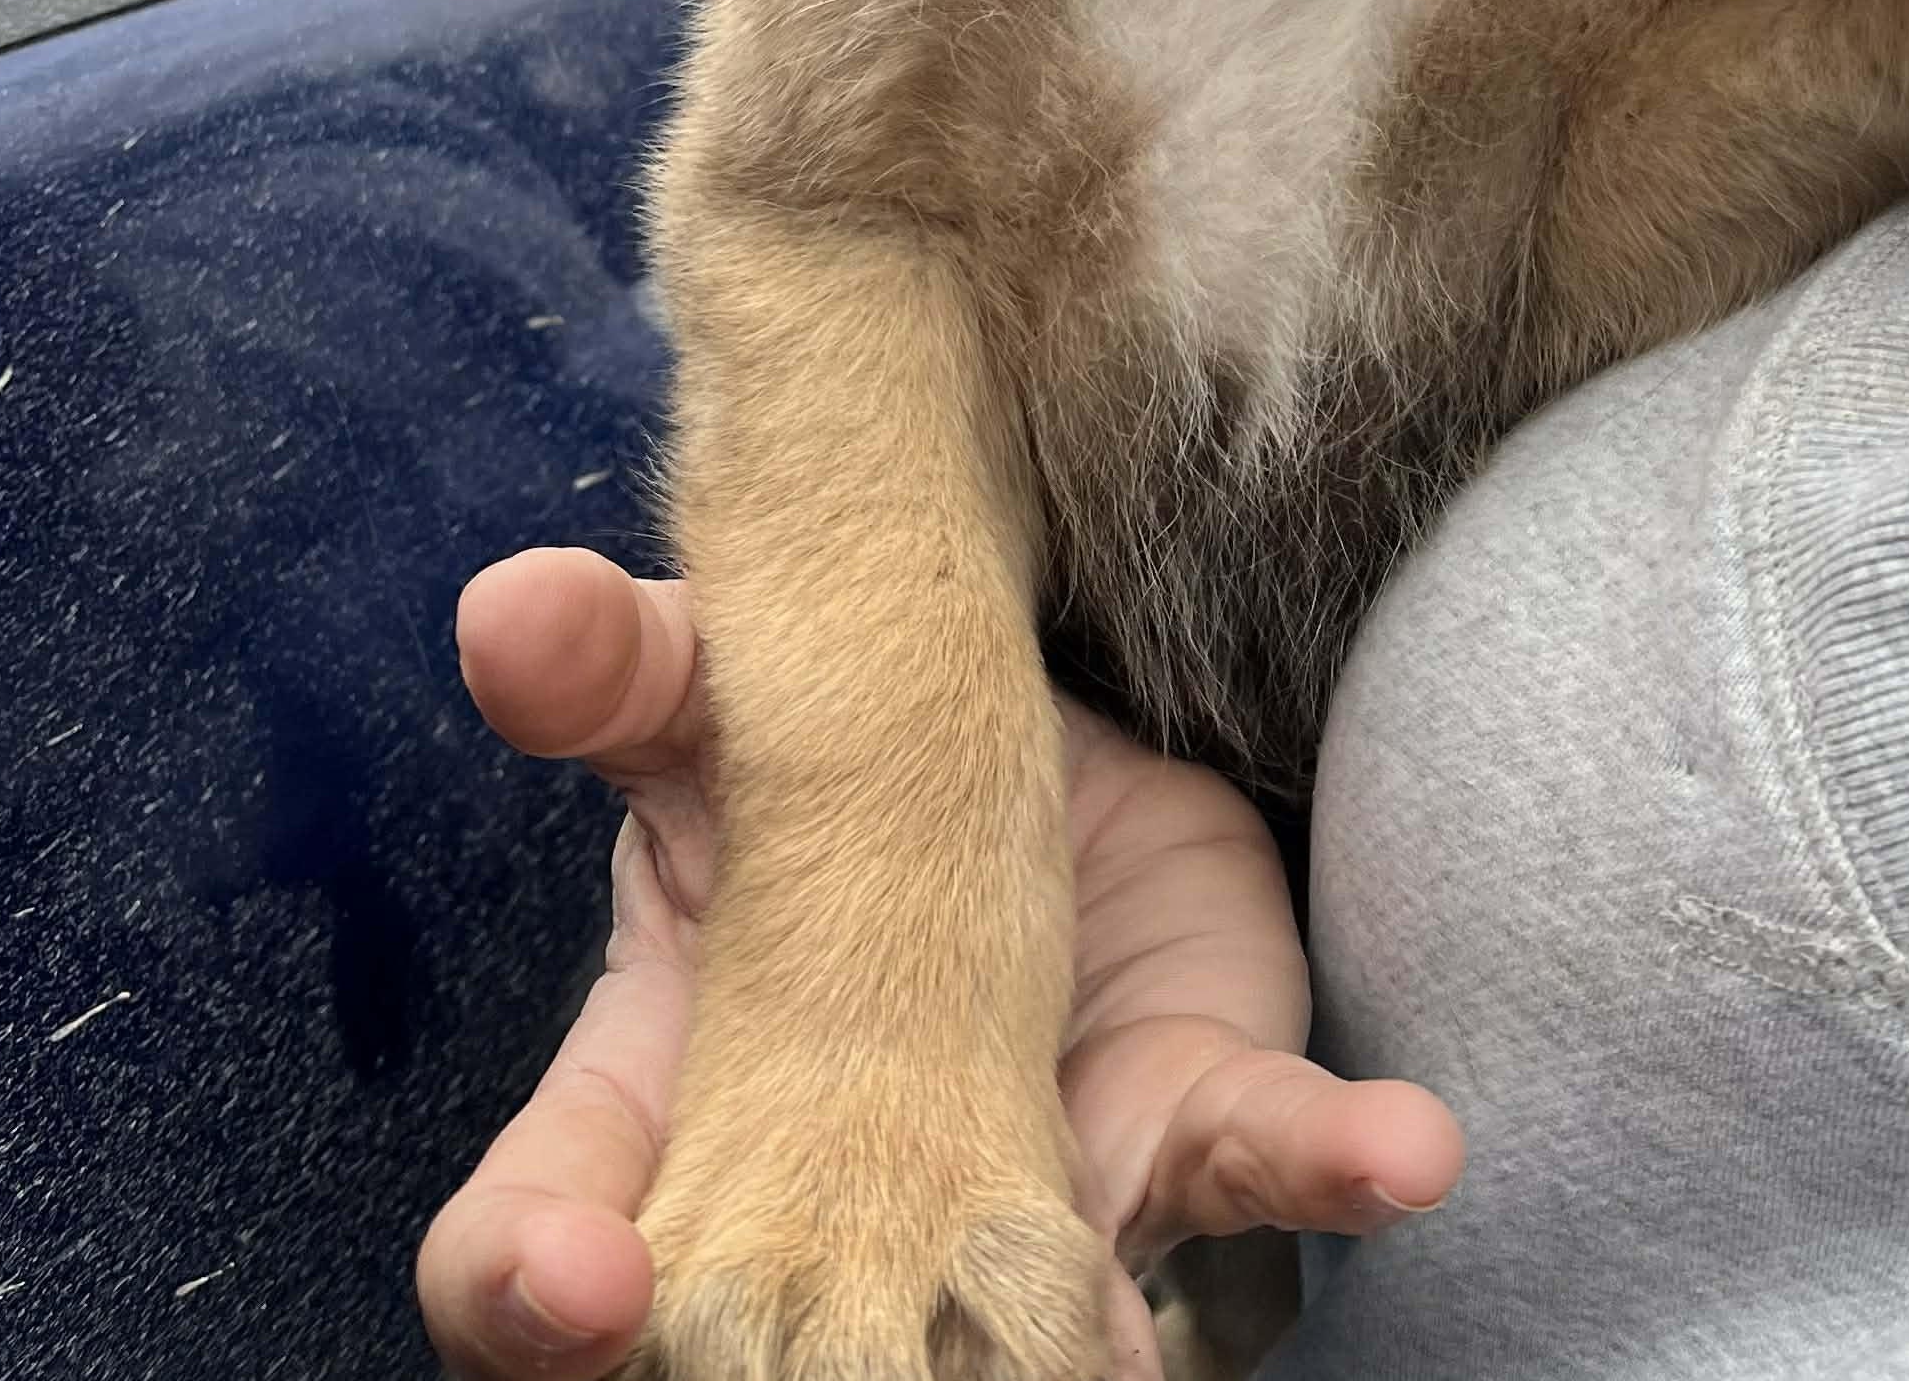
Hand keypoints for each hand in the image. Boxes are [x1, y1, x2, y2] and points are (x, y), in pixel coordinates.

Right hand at [417, 547, 1462, 1378]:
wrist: (1027, 762)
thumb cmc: (819, 773)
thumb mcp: (709, 699)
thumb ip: (618, 665)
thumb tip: (507, 604)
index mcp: (664, 1113)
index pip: (542, 1264)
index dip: (538, 1299)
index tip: (584, 1283)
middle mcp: (836, 1219)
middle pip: (762, 1362)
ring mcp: (1019, 1199)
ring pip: (1023, 1344)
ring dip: (1068, 1357)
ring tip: (1119, 1350)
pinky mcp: (1181, 1132)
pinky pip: (1254, 1169)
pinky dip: (1332, 1162)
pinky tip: (1402, 1144)